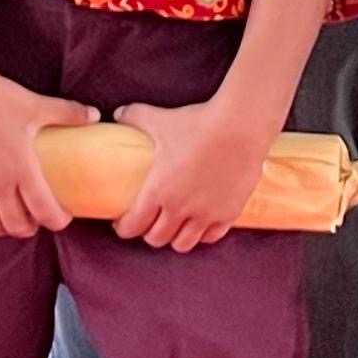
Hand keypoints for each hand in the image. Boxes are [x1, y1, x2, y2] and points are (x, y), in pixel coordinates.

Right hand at [0, 65, 98, 239]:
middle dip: (30, 228)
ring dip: (3, 229)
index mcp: (22, 169)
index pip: (44, 210)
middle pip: (16, 226)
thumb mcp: (37, 106)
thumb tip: (96, 115)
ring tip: (9, 219)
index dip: (56, 221)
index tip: (62, 217)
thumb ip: (68, 113)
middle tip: (36, 219)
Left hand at [111, 93, 279, 252]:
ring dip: (176, 238)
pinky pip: (211, 236)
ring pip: (184, 244)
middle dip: (149, 234)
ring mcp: (206, 214)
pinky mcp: (228, 213)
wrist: (240, 127)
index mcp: (159, 190)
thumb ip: (135, 117)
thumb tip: (117, 114)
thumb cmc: (198, 124)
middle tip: (150, 223)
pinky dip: (203, 234)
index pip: (133, 225)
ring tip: (175, 227)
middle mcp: (180, 208)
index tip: (123, 224)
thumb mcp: (161, 120)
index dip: (124, 228)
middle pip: (157, 238)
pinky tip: (201, 223)